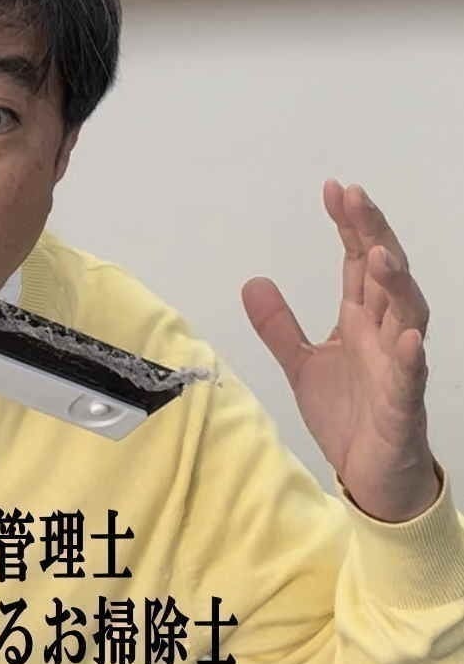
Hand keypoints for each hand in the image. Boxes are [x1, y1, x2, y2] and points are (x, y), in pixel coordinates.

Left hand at [241, 179, 438, 522]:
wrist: (369, 473)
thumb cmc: (348, 413)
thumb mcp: (300, 363)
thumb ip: (279, 325)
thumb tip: (252, 280)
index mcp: (361, 321)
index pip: (357, 264)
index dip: (350, 226)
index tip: (335, 189)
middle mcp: (385, 334)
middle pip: (384, 275)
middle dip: (372, 234)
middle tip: (355, 197)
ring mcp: (398, 367)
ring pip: (407, 316)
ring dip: (396, 284)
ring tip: (378, 253)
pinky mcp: (402, 405)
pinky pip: (410, 377)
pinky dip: (410, 356)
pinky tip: (408, 336)